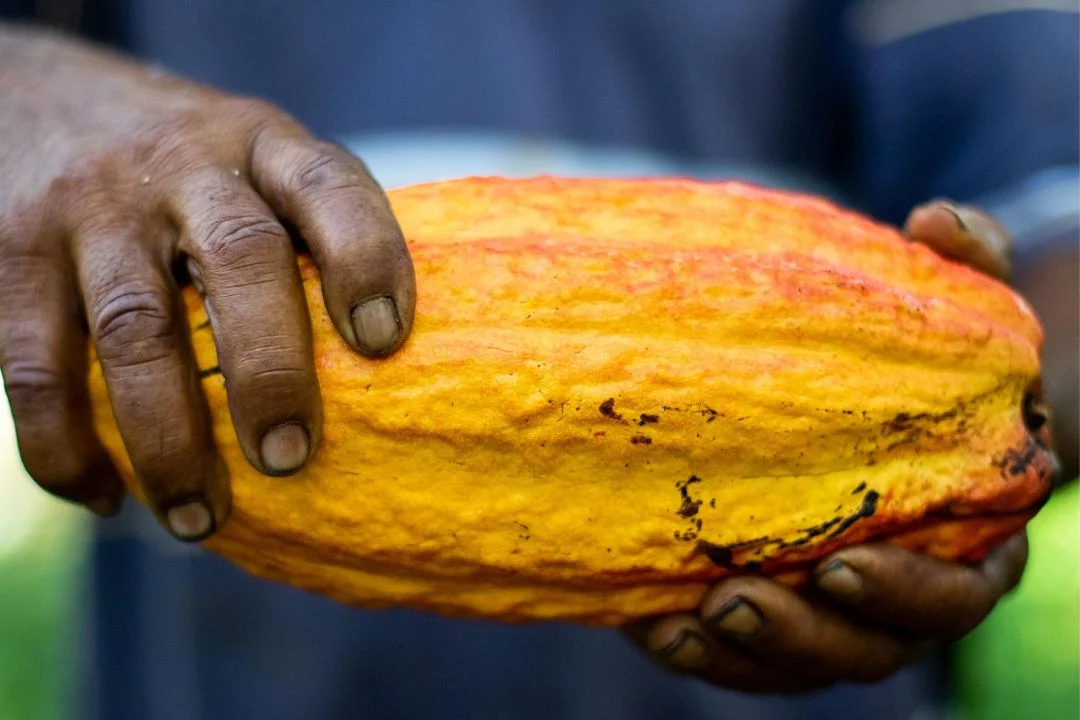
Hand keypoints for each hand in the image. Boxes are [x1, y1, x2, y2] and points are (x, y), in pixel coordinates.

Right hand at [0, 29, 414, 539]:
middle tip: (288, 458)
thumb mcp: (255, 160)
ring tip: (201, 520)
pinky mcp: (12, 257)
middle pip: (240, 259)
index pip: (329, 188)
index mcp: (263, 146)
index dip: (367, 259)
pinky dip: (66, 447)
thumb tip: (386, 371)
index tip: (385, 342)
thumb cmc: (187, 165)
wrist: (36, 100)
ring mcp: (93, 210)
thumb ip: (310, 233)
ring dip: (169, 440)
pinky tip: (106, 497)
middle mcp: (184, 167)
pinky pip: (34, 367)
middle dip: (269, 370)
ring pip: (136, 331)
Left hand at [624, 201, 1027, 691]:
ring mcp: (833, 609)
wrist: (858, 400)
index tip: (841, 564)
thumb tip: (937, 221)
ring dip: (747, 654)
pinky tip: (650, 626)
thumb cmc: (917, 357)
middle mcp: (901, 588)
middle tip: (737, 601)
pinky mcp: (773, 609)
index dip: (911, 592)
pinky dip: (706, 652)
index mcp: (964, 535)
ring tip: (684, 624)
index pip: (959, 590)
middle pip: (874, 647)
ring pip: (803, 661)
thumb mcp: (947, 305)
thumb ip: (965, 263)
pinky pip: (747, 656)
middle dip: (809, 636)